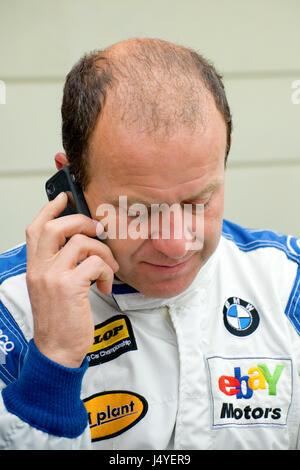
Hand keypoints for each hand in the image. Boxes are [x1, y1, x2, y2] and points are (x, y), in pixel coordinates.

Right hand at [25, 192, 118, 367]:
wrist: (57, 350)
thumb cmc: (59, 319)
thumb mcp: (51, 288)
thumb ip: (60, 265)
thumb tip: (82, 243)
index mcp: (35, 267)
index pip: (36, 228)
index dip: (50, 209)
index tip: (64, 197)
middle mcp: (40, 269)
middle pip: (56, 226)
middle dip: (82, 222)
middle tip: (97, 232)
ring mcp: (53, 277)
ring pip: (81, 242)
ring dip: (102, 252)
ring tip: (107, 268)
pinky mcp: (70, 287)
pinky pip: (95, 263)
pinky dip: (106, 271)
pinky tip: (104, 284)